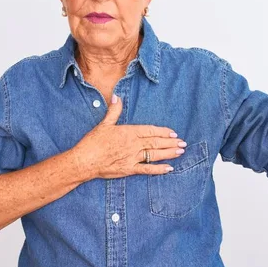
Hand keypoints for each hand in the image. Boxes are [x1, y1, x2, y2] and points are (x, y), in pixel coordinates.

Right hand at [70, 95, 185, 179]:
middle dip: (171, 142)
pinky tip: (169, 168)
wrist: (84, 161)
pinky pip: (147, 169)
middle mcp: (133, 145)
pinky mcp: (129, 169)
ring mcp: (132, 157)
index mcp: (128, 132)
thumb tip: (116, 97)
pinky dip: (159, 169)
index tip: (173, 133)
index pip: (150, 130)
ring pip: (155, 155)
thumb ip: (114, 111)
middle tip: (183, 143)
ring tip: (180, 152)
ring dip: (169, 153)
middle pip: (156, 142)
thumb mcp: (104, 124)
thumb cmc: (93, 142)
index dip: (163, 132)